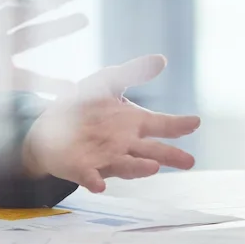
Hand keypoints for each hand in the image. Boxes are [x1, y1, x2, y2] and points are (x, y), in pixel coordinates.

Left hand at [22, 55, 200, 191]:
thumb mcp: (107, 82)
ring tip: (154, 168)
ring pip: (126, 165)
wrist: (49, 127)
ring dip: (138, 168)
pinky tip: (100, 184)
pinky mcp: (82, 168)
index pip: (161, 124)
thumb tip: (162, 59)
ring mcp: (104, 158)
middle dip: (170, 156)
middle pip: (152, 151)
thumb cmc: (83, 106)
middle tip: (190, 161)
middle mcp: (124, 144)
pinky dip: (95, 180)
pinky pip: (90, 176)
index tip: (195, 122)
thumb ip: (133, 72)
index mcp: (133, 123)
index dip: (178, 124)